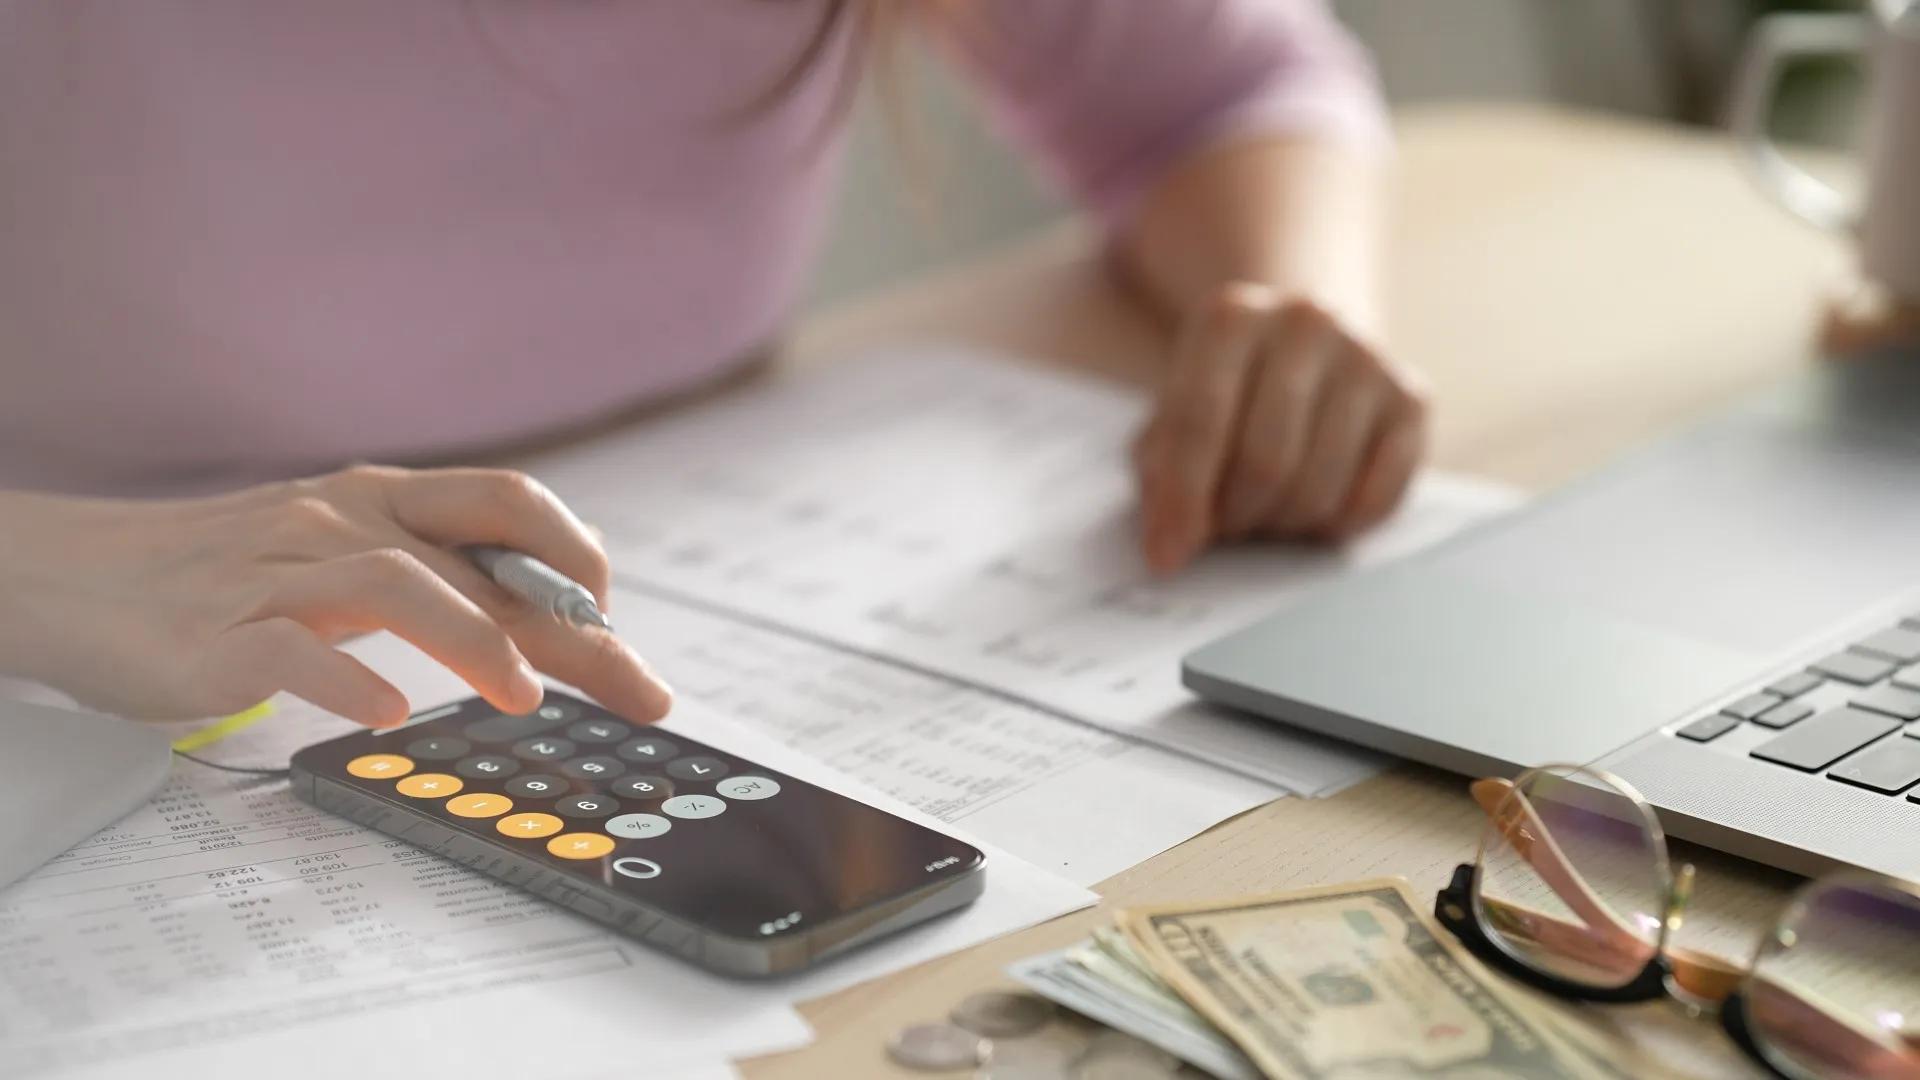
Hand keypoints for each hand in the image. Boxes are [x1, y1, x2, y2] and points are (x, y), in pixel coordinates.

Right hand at [0, 466, 671, 726]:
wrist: (75, 576)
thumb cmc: (223, 573)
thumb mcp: (340, 554)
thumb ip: (432, 577)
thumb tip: (543, 626)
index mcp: (380, 501)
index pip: (510, 506)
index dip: (579, 562)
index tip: (618, 629)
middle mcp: (342, 523)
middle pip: (482, 560)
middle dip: (574, 629)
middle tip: (638, 690)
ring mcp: (279, 573)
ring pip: (397, 584)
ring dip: (475, 640)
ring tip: (525, 698)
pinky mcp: (219, 633)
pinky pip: (292, 648)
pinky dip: (346, 678)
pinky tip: (388, 712)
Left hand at [1132, 283, 1429, 572]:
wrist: (1301, 351)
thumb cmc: (1225, 397)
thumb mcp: (1170, 419)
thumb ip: (1161, 472)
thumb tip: (1170, 543)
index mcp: (1231, 317)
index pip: (1198, 421)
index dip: (1180, 499)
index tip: (1166, 557)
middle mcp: (1304, 322)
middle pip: (1265, 460)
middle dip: (1236, 517)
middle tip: (1224, 531)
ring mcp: (1366, 357)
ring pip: (1319, 486)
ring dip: (1282, 525)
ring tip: (1263, 514)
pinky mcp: (1412, 398)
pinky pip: (1374, 498)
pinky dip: (1335, 526)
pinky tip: (1313, 512)